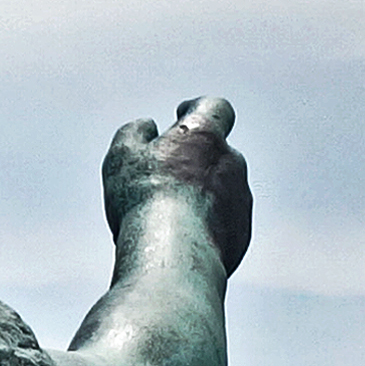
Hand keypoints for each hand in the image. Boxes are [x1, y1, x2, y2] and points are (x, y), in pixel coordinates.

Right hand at [105, 96, 253, 275]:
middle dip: (193, 160)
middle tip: (163, 178)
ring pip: (221, 190)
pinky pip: (224, 223)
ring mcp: (241, 200)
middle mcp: (232, 163)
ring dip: (199, 196)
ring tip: (166, 218)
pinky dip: (206, 226)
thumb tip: (147, 127)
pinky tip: (180, 241)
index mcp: (205, 135)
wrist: (176, 258)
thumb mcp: (123, 156)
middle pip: (216, 153)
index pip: (216, 107)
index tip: (181, 116)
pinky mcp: (242, 235)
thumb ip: (133, 132)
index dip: (197, 109)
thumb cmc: (145, 199)